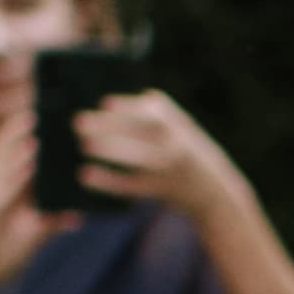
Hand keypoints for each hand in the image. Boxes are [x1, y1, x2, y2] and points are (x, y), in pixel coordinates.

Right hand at [0, 117, 73, 293]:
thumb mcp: (28, 239)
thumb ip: (49, 224)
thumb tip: (77, 217)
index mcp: (0, 191)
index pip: (11, 154)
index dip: (25, 133)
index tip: (46, 112)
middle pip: (3, 151)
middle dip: (20, 128)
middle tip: (43, 104)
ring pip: (1, 165)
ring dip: (18, 143)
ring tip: (37, 121)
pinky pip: (1, 192)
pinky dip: (16, 176)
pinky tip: (32, 162)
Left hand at [73, 89, 244, 223]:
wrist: (215, 189)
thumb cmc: (183, 150)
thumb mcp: (175, 126)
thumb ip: (148, 112)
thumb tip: (104, 106)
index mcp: (176, 122)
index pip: (150, 113)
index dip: (128, 108)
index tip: (105, 104)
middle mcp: (177, 143)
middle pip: (142, 132)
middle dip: (111, 127)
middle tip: (78, 122)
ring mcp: (171, 167)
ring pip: (140, 158)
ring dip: (112, 151)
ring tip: (84, 146)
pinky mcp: (162, 189)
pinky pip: (133, 185)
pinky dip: (109, 181)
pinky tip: (86, 175)